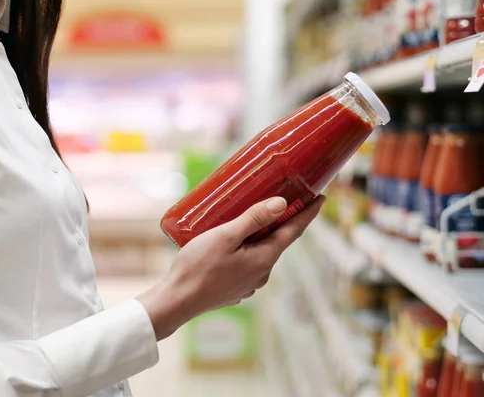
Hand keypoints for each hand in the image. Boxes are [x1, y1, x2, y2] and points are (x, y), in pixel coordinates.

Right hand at [137, 195, 324, 339]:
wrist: (177, 301)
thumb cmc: (198, 266)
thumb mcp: (226, 236)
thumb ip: (253, 220)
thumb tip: (282, 203)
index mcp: (264, 258)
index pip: (294, 231)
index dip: (308, 213)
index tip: (320, 198)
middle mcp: (262, 273)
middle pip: (277, 240)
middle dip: (280, 220)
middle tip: (280, 198)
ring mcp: (249, 283)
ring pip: (260, 252)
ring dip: (259, 235)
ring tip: (248, 218)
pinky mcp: (235, 287)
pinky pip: (247, 262)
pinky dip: (246, 248)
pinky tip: (231, 242)